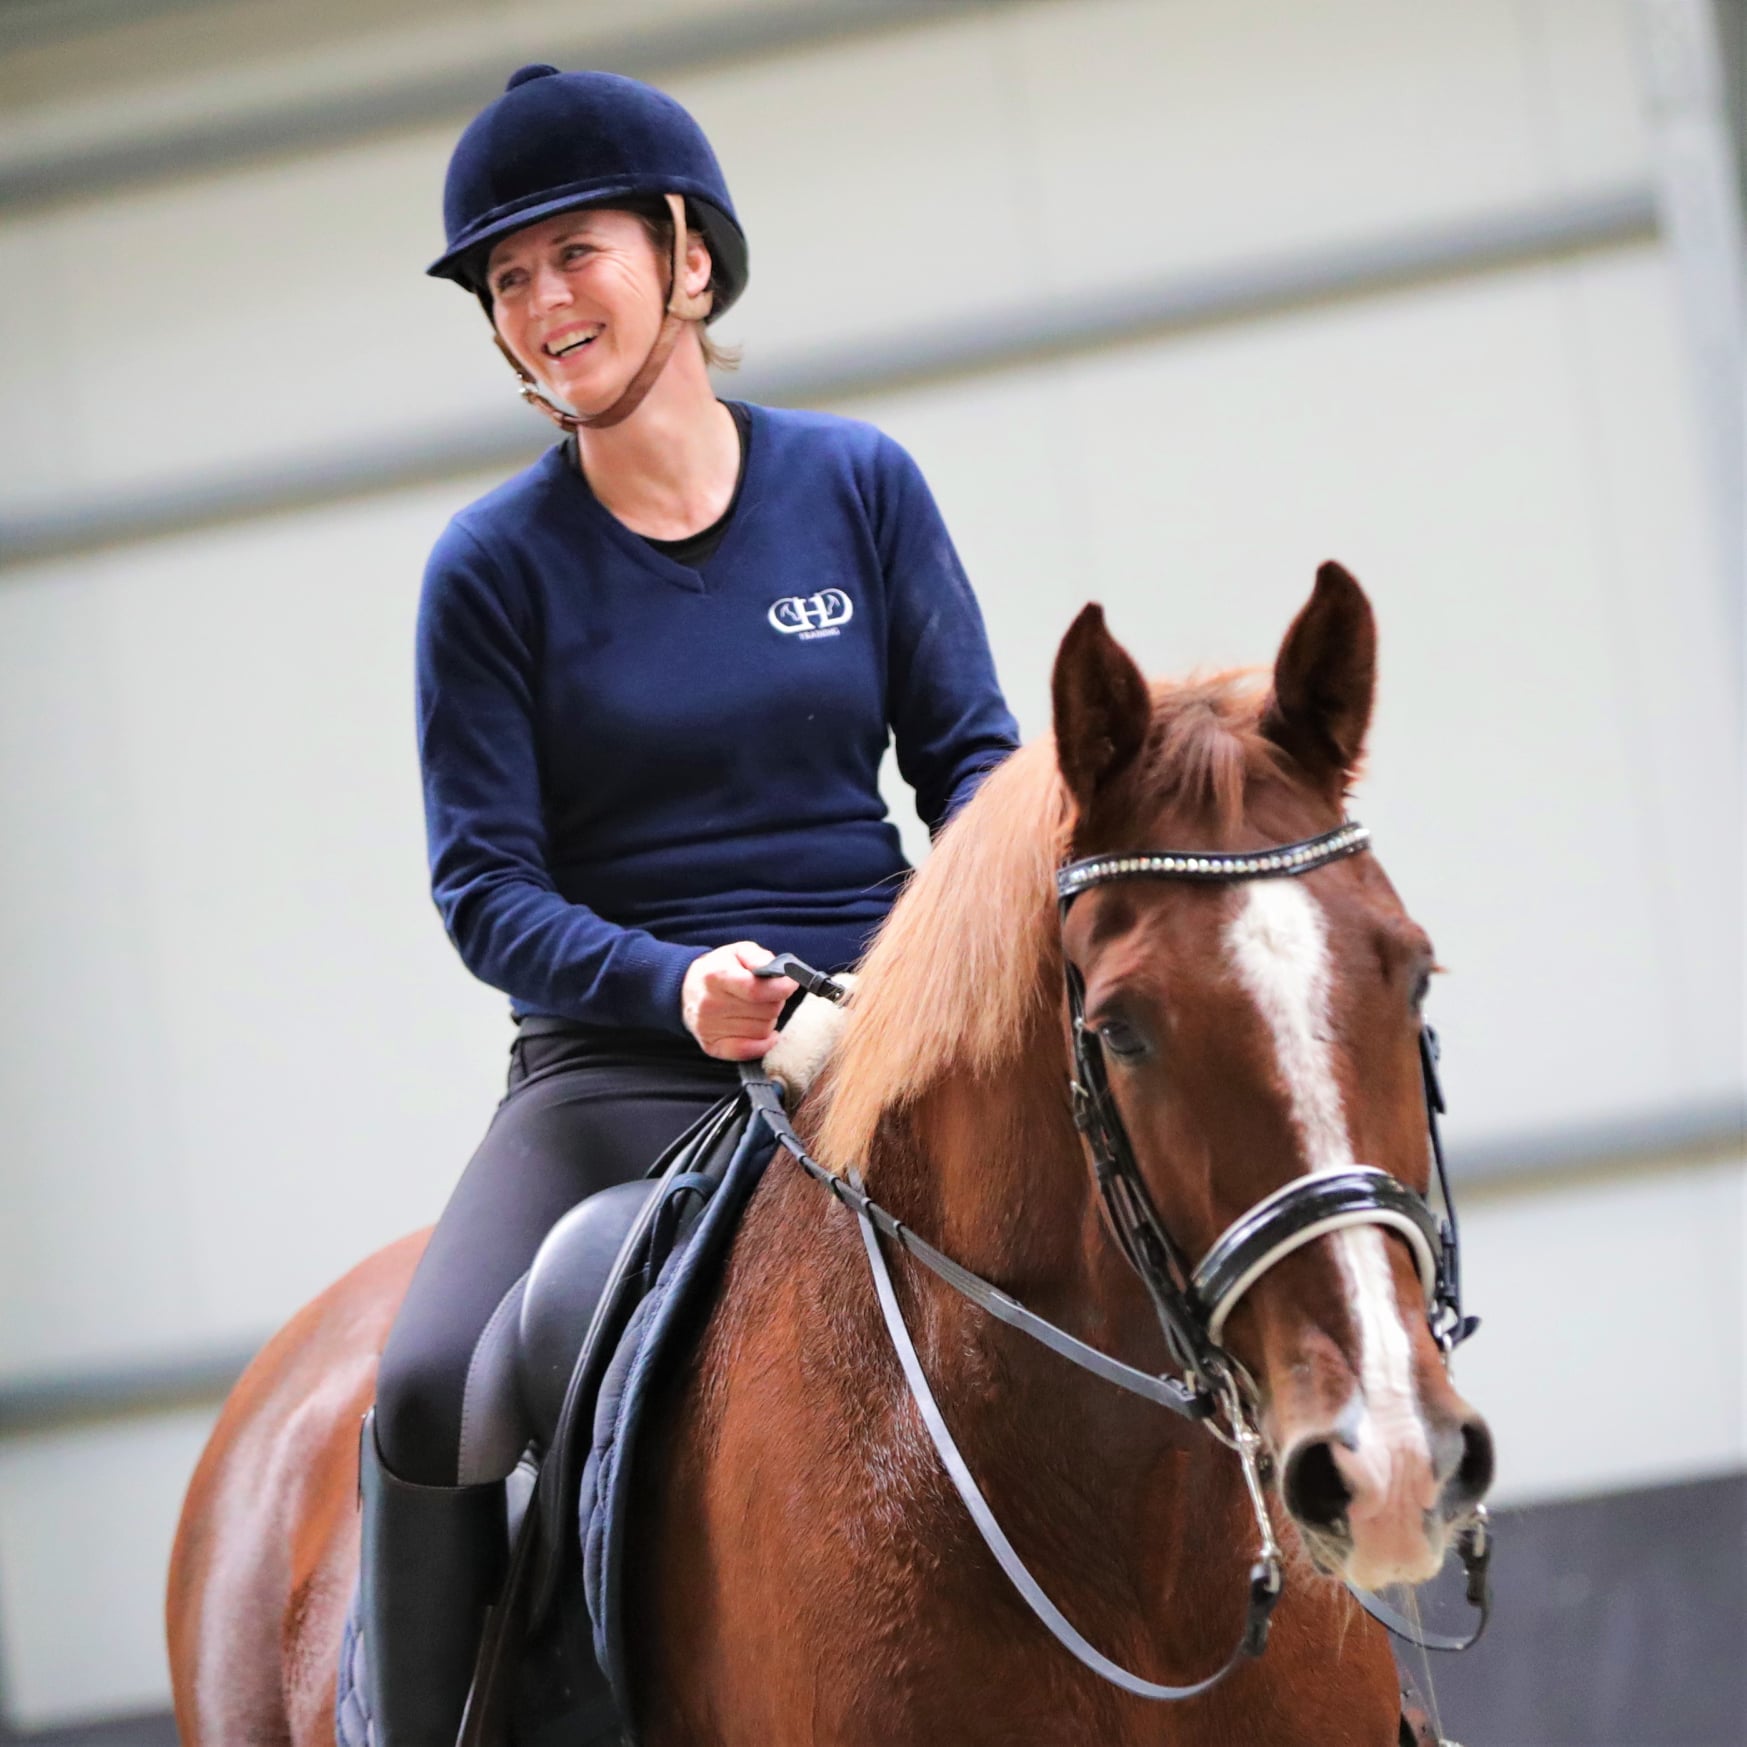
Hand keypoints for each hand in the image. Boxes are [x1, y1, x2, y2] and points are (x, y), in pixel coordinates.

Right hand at [681, 942, 796, 1060]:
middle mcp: (709, 1003)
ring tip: (759, 1009)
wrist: (687, 989)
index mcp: (716, 975)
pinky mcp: (711, 1046)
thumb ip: (760, 957)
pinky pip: (748, 1052)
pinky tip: (767, 1034)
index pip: (756, 990)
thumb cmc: (720, 968)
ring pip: (762, 1031)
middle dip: (775, 1001)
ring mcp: (708, 1027)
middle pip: (764, 1011)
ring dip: (768, 1020)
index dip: (781, 988)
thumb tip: (779, 974)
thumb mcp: (738, 951)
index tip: (790, 983)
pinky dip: (763, 1044)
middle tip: (770, 995)